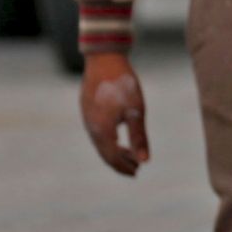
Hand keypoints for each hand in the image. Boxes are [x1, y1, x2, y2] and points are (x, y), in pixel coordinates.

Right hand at [79, 52, 149, 176]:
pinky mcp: (87, 109)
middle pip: (105, 153)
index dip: (124, 167)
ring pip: (100, 143)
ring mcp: (87, 118)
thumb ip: (139, 137)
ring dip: (115, 151)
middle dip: (120, 162)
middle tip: (135, 168)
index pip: (113, 158)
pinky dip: (108, 140)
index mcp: (102, 131)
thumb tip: (144, 161)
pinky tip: (118, 135)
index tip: (137, 172)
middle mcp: (91, 128)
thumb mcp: (136, 111)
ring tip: (130, 153)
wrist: (104, 59)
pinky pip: (97, 132)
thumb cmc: (123, 84)